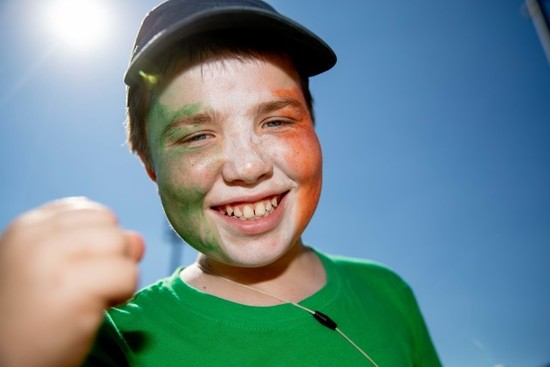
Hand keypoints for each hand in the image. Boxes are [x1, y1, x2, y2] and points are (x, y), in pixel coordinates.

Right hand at [0, 197, 143, 366]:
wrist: (9, 362)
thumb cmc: (37, 317)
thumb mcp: (60, 267)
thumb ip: (97, 244)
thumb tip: (137, 239)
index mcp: (28, 227)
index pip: (92, 211)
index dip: (99, 243)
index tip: (78, 271)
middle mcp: (36, 236)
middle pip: (110, 226)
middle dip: (111, 258)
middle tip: (85, 289)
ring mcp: (52, 260)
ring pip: (122, 245)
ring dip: (118, 275)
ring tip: (90, 299)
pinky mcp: (72, 287)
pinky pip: (127, 274)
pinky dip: (122, 294)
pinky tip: (95, 310)